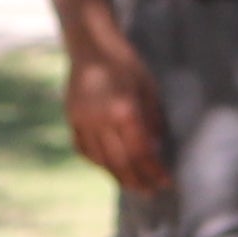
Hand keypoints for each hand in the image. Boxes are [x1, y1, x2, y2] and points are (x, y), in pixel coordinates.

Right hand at [61, 14, 173, 191]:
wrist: (92, 45)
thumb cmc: (126, 63)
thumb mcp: (148, 89)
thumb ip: (152, 121)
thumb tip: (155, 149)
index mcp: (124, 110)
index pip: (141, 152)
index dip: (154, 170)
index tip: (166, 182)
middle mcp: (101, 119)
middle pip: (121, 162)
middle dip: (138, 179)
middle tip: (150, 191)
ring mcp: (83, 121)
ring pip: (101, 160)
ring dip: (118, 176)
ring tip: (132, 185)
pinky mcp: (71, 119)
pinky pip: (85, 150)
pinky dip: (98, 163)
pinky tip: (110, 168)